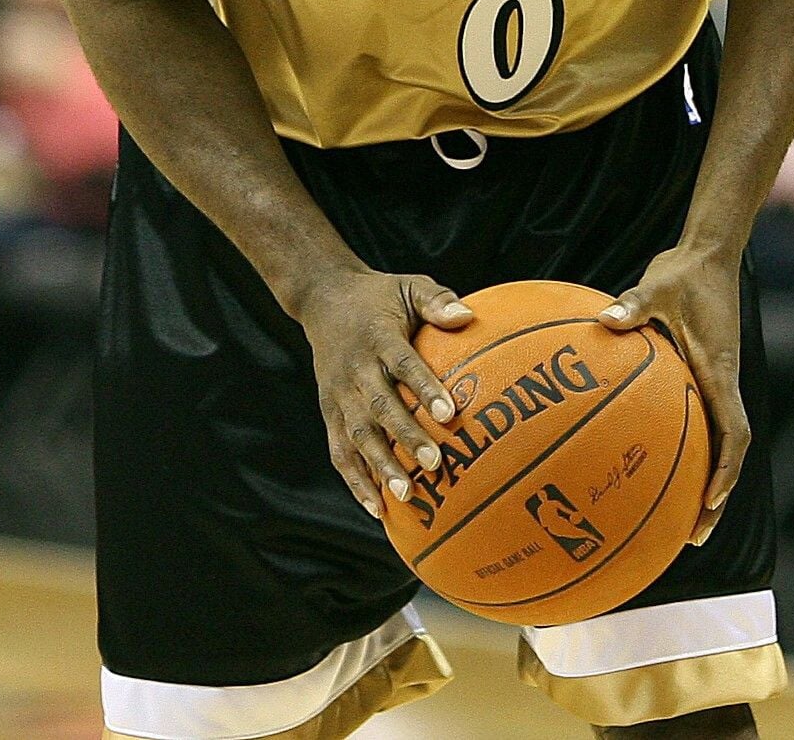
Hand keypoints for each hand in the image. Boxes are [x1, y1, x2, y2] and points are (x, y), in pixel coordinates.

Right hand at [297, 268, 473, 517]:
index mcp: (378, 337)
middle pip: (380, 406)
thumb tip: (469, 315)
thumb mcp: (409, 285)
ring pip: (357, 435)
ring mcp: (338, 393)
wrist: (323, 297)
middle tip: (435, 465)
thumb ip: (437, 301)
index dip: (425, 389)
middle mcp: (355, 369)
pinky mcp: (328, 411)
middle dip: (406, 437)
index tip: (450, 414)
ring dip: (380, 466)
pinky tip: (378, 508)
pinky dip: (355, 481)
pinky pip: (339, 451)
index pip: (404, 364)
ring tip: (406, 496)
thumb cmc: (379, 296)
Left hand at [598, 243, 747, 545]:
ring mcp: (717, 378)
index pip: (733, 431)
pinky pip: (702, 416)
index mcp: (720, 369)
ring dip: (706, 476)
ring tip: (680, 518)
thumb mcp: (657, 286)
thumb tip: (603, 320)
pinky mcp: (705, 370)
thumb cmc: (684, 271)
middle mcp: (723, 380)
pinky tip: (655, 456)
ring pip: (719, 439)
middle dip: (716, 494)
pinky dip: (688, 443)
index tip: (710, 502)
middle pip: (730, 451)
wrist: (709, 252)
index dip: (725, 470)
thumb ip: (633, 306)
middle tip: (693, 533)